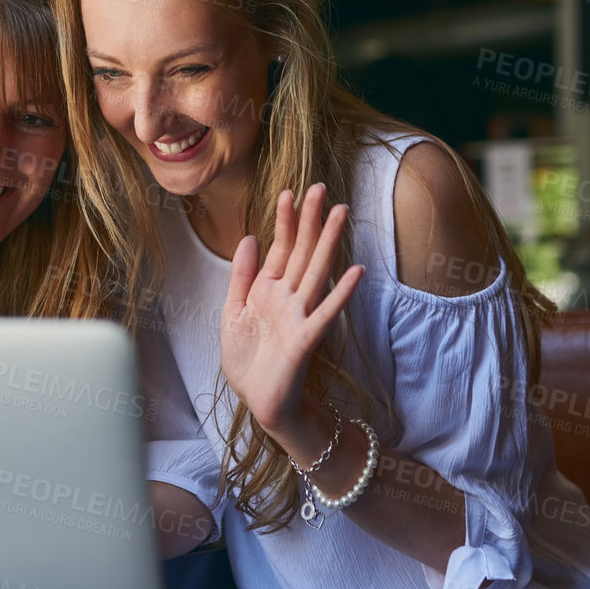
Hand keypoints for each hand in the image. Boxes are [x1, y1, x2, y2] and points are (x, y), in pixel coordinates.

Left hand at [219, 184, 364, 446]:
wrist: (257, 400)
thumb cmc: (248, 360)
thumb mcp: (233, 311)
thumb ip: (241, 276)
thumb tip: (249, 237)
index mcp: (268, 290)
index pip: (280, 248)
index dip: (285, 222)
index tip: (289, 192)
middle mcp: (287, 298)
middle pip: (302, 252)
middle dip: (310, 221)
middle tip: (320, 188)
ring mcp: (299, 316)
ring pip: (316, 272)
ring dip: (329, 243)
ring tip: (341, 214)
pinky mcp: (305, 339)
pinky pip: (325, 312)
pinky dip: (340, 293)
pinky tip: (355, 271)